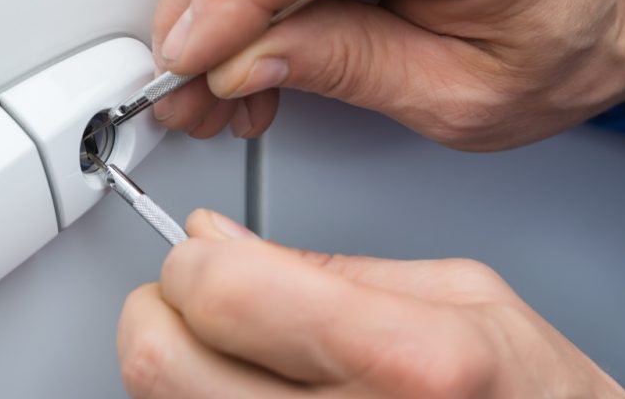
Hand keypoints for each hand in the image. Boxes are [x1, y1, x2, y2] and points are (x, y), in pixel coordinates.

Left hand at [117, 209, 624, 397]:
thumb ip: (329, 266)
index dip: (192, 260)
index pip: (225, 292)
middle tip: (195, 295)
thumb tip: (220, 241)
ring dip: (173, 360)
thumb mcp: (464, 294)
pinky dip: (202, 398)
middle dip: (160, 308)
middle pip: (162, 363)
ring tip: (227, 343)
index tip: (203, 251)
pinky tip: (247, 385)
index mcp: (406, 360)